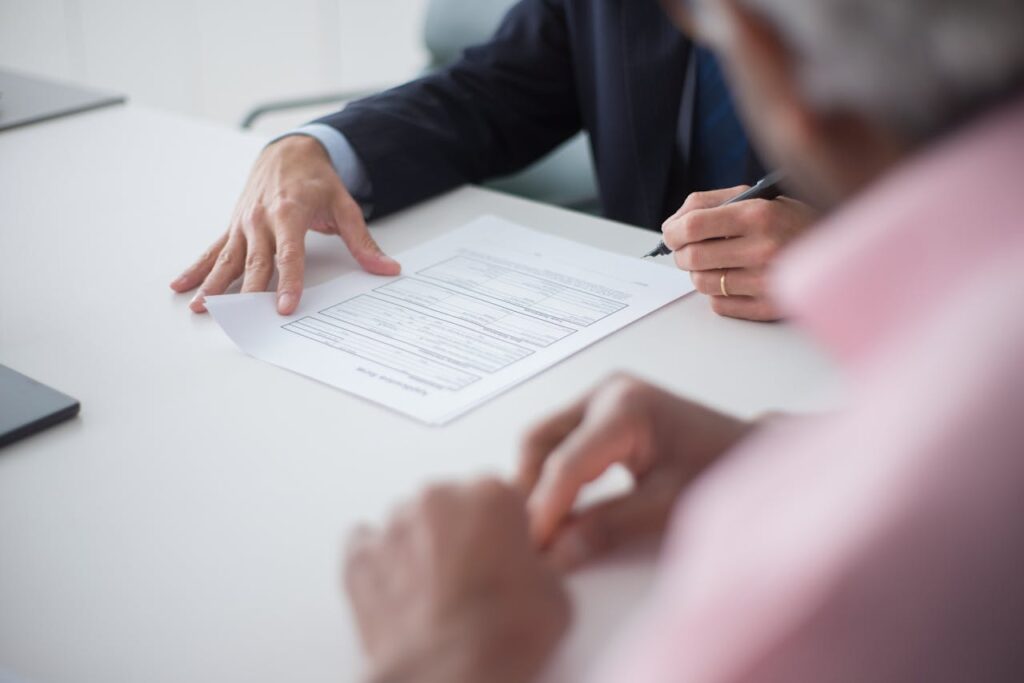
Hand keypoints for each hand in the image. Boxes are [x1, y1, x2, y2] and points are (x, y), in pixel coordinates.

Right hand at [170, 135, 400, 314]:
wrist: (289, 151)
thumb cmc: (316, 180)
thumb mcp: (345, 206)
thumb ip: (362, 241)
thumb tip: (386, 268)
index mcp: (289, 212)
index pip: (289, 254)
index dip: (288, 282)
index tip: (284, 306)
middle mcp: (261, 219)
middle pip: (255, 262)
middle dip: (248, 293)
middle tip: (243, 320)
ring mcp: (243, 224)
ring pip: (228, 259)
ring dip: (214, 285)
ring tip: (203, 308)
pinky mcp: (234, 227)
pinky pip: (213, 250)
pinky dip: (197, 269)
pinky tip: (182, 285)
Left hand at [345, 479, 570, 682]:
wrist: (448, 678)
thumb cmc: (501, 639)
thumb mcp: (556, 594)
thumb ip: (544, 560)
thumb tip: (539, 562)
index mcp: (492, 494)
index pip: (500, 495)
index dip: (505, 528)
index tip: (507, 553)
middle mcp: (439, 498)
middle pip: (453, 502)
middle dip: (463, 532)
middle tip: (474, 578)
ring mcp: (394, 525)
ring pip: (410, 522)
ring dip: (422, 545)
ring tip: (437, 592)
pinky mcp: (359, 556)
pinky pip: (368, 545)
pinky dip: (382, 563)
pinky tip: (402, 592)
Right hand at [518, 375, 751, 569]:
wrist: (752, 452)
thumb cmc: (722, 470)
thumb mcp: (667, 506)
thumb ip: (607, 528)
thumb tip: (555, 555)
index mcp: (626, 407)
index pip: (565, 463)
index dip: (542, 510)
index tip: (530, 549)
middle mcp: (607, 391)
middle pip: (539, 440)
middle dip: (529, 490)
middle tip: (528, 539)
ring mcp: (602, 397)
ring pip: (544, 440)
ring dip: (537, 482)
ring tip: (542, 528)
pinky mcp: (602, 410)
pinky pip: (561, 440)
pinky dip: (553, 474)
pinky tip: (560, 509)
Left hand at [662, 187, 816, 321]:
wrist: (840, 250)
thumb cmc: (790, 221)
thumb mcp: (757, 198)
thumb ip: (710, 204)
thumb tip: (673, 224)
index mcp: (758, 215)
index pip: (692, 227)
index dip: (672, 232)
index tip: (671, 234)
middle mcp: (763, 248)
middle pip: (692, 258)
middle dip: (682, 254)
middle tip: (689, 250)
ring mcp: (766, 281)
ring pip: (702, 283)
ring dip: (700, 273)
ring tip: (717, 263)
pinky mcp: (769, 307)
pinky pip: (720, 305)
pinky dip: (719, 293)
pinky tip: (735, 280)